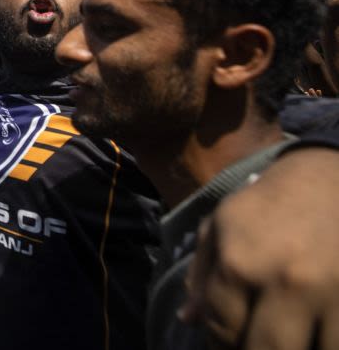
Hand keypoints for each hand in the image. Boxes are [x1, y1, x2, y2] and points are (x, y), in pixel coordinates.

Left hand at [181, 147, 338, 347]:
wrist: (326, 180)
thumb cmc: (265, 205)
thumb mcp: (220, 227)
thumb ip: (201, 276)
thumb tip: (187, 321)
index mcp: (241, 263)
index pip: (223, 329)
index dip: (220, 341)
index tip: (227, 336)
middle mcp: (287, 282)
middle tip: (255, 338)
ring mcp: (334, 293)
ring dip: (298, 348)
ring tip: (289, 336)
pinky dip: (325, 340)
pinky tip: (314, 332)